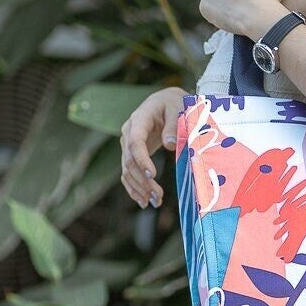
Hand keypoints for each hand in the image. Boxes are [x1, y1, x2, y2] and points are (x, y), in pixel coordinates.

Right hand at [120, 86, 184, 208]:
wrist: (166, 103)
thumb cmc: (174, 104)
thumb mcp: (178, 108)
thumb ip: (174, 124)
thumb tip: (169, 144)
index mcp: (138, 119)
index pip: (135, 142)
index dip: (142, 159)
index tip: (153, 175)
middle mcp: (128, 133)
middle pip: (130, 160)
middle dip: (143, 181)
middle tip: (158, 196)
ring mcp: (127, 145)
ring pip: (127, 170)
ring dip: (140, 188)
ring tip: (156, 202)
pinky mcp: (131, 154)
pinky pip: (128, 173)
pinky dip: (134, 188)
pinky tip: (144, 201)